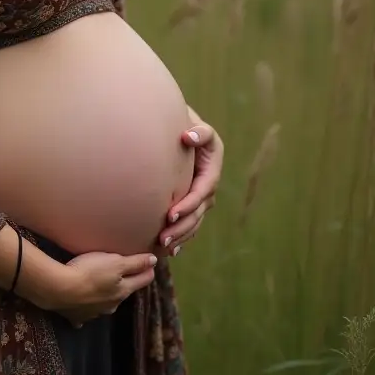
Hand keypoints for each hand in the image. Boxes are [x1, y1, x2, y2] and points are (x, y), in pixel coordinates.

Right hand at [49, 250, 157, 327]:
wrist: (60, 289)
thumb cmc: (90, 272)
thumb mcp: (115, 262)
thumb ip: (135, 263)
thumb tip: (154, 261)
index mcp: (123, 291)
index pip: (142, 280)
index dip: (148, 270)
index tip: (150, 263)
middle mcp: (112, 305)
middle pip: (123, 293)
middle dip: (125, 284)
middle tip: (122, 272)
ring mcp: (95, 313)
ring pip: (106, 304)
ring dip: (106, 297)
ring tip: (101, 287)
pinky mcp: (77, 317)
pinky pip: (85, 314)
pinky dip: (86, 309)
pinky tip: (81, 306)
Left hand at [156, 108, 222, 258]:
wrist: (180, 130)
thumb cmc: (185, 124)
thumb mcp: (196, 124)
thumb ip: (199, 131)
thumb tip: (188, 136)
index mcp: (212, 168)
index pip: (202, 191)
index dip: (188, 204)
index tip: (170, 214)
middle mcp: (209, 186)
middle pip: (198, 212)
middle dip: (182, 227)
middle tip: (162, 237)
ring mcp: (201, 196)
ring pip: (194, 222)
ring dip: (180, 236)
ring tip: (162, 245)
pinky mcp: (191, 202)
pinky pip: (189, 223)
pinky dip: (181, 237)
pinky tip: (169, 250)